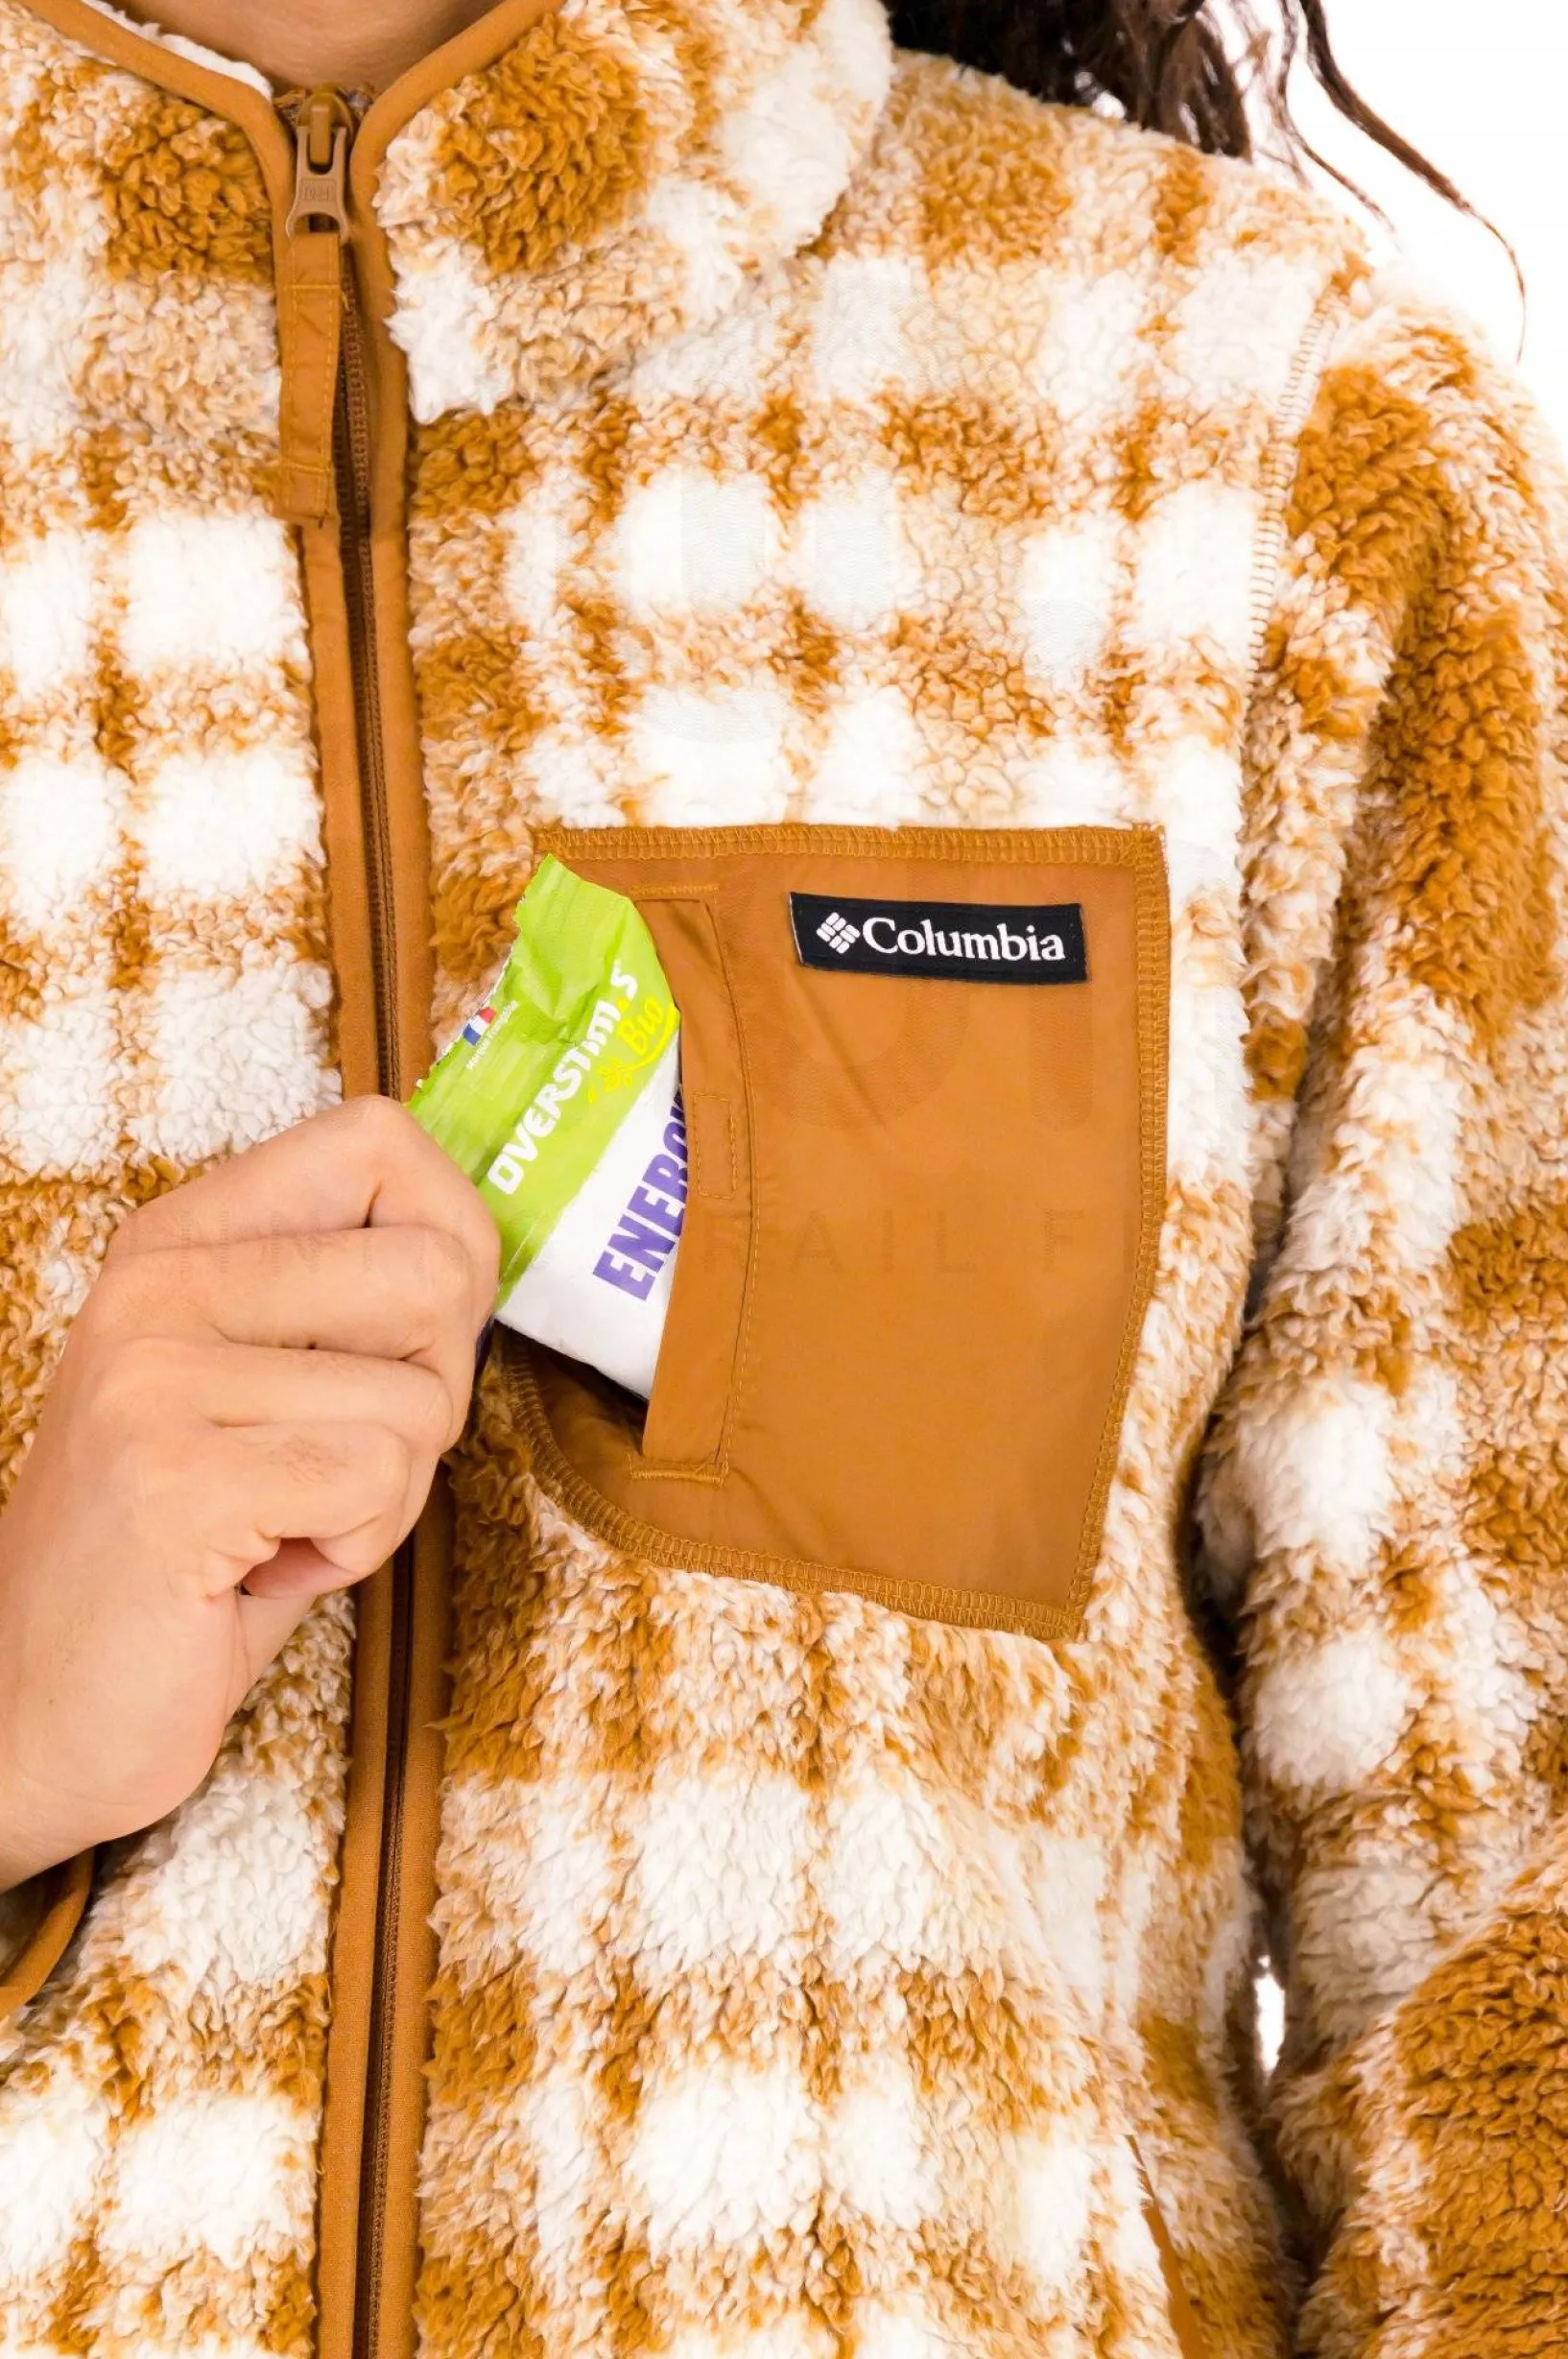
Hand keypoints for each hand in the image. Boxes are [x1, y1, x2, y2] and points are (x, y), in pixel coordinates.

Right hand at [0, 1097, 497, 1892]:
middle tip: (341, 1459)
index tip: (411, 1336)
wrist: (36, 1710)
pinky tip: (263, 1569)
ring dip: (388, 1496)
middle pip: (434, 1268)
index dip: (450, 1236)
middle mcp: (159, 1284)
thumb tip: (472, 1249)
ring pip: (418, 1399)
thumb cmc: (192, 1555)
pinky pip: (377, 1483)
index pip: (376, 1140)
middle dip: (435, 1390)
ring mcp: (155, 1376)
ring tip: (281, 1524)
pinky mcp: (173, 1478)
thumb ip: (348, 1306)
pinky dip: (355, 1549)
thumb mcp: (262, 1392)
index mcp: (183, 1241)